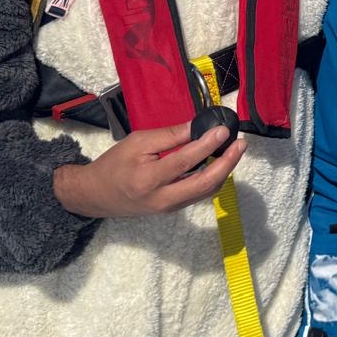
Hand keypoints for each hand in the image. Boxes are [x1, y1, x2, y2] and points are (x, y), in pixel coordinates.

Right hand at [53, 120, 244, 218]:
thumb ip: (169, 137)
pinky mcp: (173, 209)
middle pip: (205, 183)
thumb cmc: (114, 164)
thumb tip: (198, 127)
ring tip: (234, 150)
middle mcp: (163, 198)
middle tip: (241, 144)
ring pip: (206, 191)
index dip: (207, 144)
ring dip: (224, 171)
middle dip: (227, 163)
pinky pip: (199, 194)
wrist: (96, 195)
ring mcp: (170, 207)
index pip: (185, 161)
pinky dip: (213, 178)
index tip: (223, 130)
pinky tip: (219, 162)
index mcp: (149, 179)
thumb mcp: (137, 143)